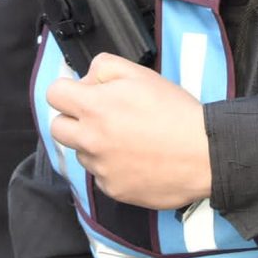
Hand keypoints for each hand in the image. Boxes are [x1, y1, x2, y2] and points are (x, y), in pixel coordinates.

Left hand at [46, 54, 210, 211]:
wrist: (204, 153)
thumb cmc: (176, 113)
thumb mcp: (140, 74)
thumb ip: (105, 68)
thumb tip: (87, 78)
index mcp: (94, 108)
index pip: (53, 94)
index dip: (67, 90)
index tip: (81, 93)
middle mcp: (91, 140)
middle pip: (57, 128)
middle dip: (72, 119)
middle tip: (98, 117)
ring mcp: (101, 168)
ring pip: (81, 153)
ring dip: (94, 144)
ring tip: (126, 139)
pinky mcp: (114, 190)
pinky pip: (101, 176)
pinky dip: (112, 167)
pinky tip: (136, 159)